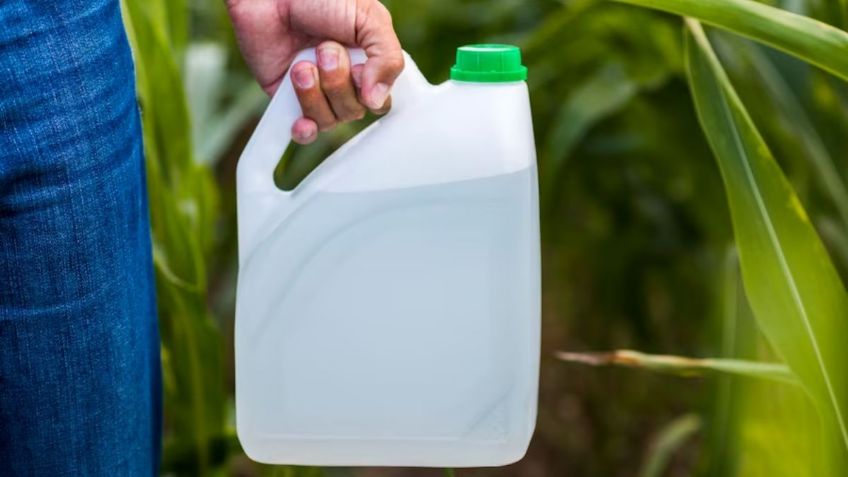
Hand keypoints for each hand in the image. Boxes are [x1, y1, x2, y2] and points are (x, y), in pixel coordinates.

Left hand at [226, 0, 403, 143]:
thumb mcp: (369, 18)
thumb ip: (387, 58)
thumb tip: (377, 101)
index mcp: (368, 63)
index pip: (381, 101)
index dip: (372, 93)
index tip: (359, 68)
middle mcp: (344, 80)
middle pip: (354, 111)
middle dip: (338, 82)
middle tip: (323, 50)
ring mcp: (316, 91)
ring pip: (328, 120)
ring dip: (314, 93)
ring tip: (301, 65)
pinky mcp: (287, 98)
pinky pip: (303, 131)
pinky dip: (304, 131)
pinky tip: (300, 122)